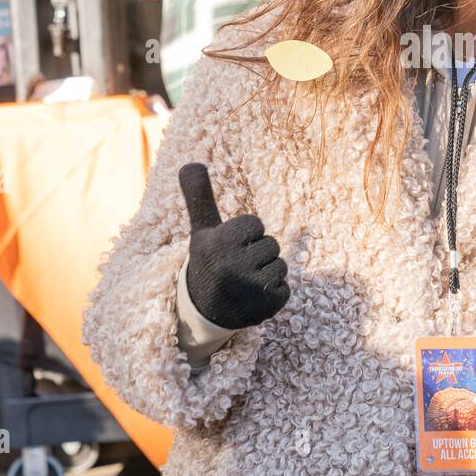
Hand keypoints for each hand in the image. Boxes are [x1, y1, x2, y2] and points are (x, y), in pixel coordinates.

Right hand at [179, 162, 288, 328]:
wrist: (203, 312)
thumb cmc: (208, 262)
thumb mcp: (201, 230)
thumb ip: (199, 196)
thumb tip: (190, 163)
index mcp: (218, 244)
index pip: (255, 224)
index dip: (246, 235)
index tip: (229, 248)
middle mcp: (232, 266)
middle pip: (271, 244)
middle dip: (258, 254)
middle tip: (236, 268)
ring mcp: (249, 288)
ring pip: (280, 265)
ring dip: (267, 272)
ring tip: (244, 282)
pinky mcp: (265, 308)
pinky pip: (285, 288)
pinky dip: (273, 292)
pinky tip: (252, 298)